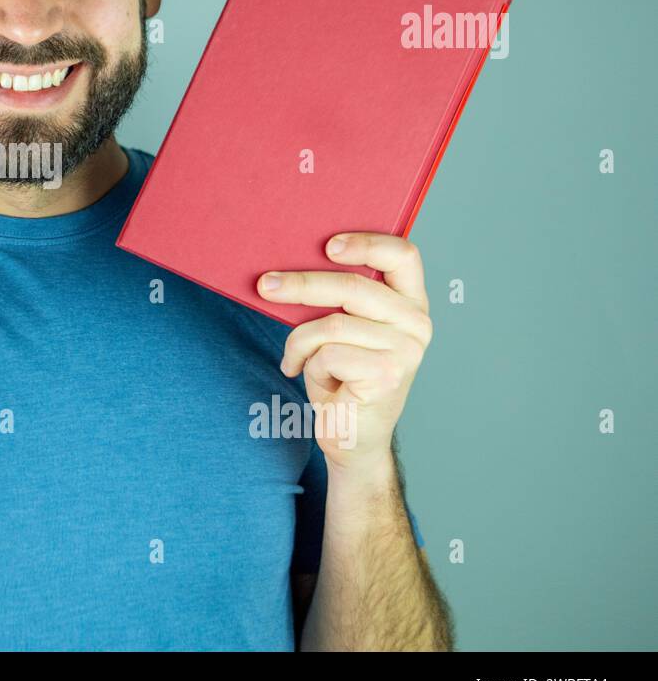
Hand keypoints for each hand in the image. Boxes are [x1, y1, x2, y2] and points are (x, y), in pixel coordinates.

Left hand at [256, 233, 432, 474]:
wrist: (351, 437)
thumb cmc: (342, 377)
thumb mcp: (341, 329)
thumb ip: (336, 299)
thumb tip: (290, 265)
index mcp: (410, 303)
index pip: (402, 255)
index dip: (366, 243)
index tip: (328, 245)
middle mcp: (417, 323)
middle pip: (353, 286)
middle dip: (301, 284)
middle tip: (264, 286)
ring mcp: (406, 350)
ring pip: (332, 323)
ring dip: (300, 341)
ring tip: (294, 357)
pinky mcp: (387, 374)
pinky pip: (327, 352)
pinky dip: (304, 362)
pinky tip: (305, 375)